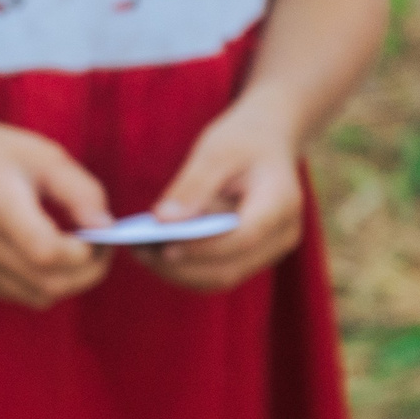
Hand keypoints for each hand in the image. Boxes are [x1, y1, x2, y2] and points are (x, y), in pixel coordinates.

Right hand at [0, 113, 111, 307]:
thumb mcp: (44, 156)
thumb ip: (81, 191)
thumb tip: (106, 228)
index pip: (48, 254)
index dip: (86, 254)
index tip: (100, 236)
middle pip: (49, 284)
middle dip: (87, 274)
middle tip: (99, 249)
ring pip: (37, 296)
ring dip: (66, 281)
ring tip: (73, 250)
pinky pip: (18, 293)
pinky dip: (41, 281)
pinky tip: (43, 253)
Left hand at [133, 95, 304, 292]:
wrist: (267, 141)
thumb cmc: (243, 141)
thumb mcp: (218, 150)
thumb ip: (193, 185)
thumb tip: (163, 221)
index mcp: (281, 203)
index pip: (243, 236)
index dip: (204, 248)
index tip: (164, 248)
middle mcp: (282, 234)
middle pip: (229, 267)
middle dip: (180, 265)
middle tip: (137, 250)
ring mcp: (269, 250)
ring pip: (220, 277)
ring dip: (177, 271)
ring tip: (139, 251)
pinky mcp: (251, 257)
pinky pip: (215, 273)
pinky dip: (183, 267)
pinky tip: (152, 251)